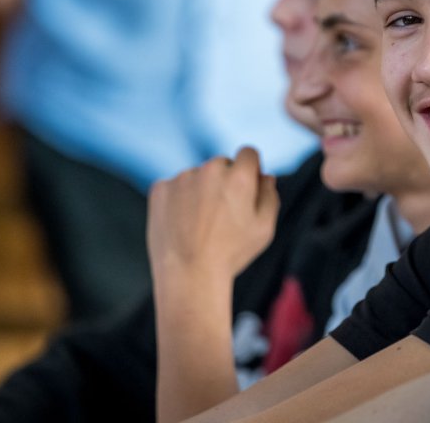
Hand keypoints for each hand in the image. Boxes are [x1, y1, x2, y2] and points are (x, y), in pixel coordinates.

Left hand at [147, 147, 278, 285]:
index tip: (246, 187)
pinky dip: (179, 200)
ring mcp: (182, 178)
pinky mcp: (160, 189)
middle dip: (225, 182)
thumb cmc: (231, 254)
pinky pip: (175, 187)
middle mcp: (210, 170)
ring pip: (197, 177)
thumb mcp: (264, 228)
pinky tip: (183, 224)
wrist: (189, 276)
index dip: (250, 169)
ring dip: (201, 191)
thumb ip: (270, 196)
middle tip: (222, 214)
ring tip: (200, 225)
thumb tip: (265, 176)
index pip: (248, 153)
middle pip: (222, 165)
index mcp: (239, 177)